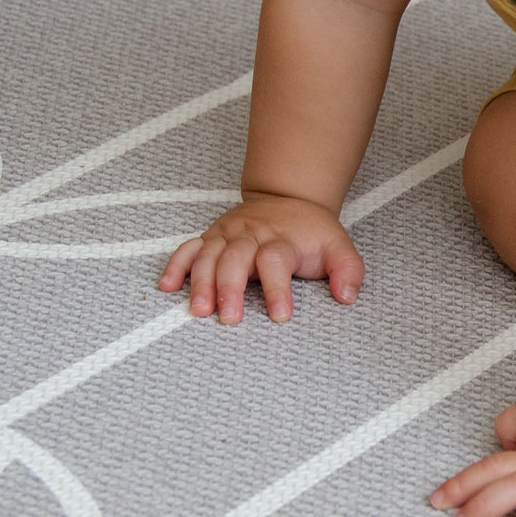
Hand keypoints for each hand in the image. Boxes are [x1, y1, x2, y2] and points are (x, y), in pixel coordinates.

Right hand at [159, 192, 362, 323]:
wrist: (288, 197)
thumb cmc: (311, 232)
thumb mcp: (339, 246)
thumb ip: (348, 271)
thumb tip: (347, 296)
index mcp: (281, 239)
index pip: (276, 261)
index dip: (277, 288)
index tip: (281, 316)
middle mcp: (251, 234)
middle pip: (235, 258)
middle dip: (230, 288)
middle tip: (229, 318)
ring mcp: (227, 234)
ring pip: (208, 255)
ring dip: (200, 282)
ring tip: (199, 310)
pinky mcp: (211, 237)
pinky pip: (188, 248)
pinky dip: (175, 266)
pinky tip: (167, 287)